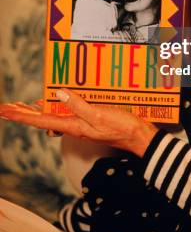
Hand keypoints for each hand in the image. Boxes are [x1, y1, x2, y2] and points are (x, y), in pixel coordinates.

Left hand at [0, 89, 157, 157]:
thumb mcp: (99, 114)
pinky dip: (52, 109)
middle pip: (42, 120)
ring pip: (51, 118)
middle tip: (6, 108)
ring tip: (21, 106)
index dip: (23, 115)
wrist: (138, 137)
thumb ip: (78, 105)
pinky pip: (64, 115)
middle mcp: (73, 127)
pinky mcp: (89, 121)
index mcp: (73, 126)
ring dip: (34, 112)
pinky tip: (52, 103)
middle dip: (23, 114)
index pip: (41, 121)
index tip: (6, 111)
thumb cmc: (121, 127)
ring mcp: (80, 125)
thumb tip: (59, 94)